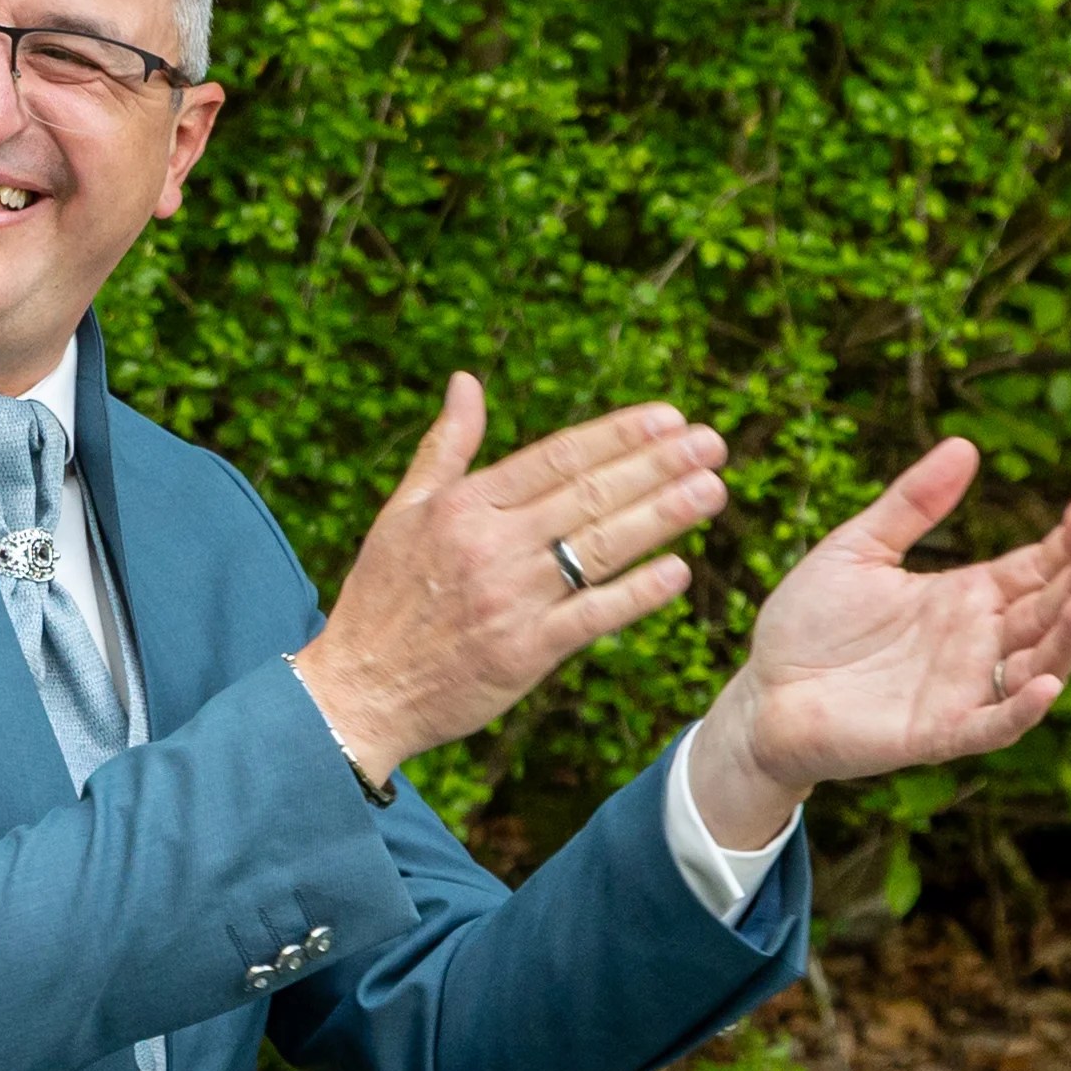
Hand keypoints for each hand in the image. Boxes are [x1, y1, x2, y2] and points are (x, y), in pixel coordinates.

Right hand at [286, 377, 726, 778]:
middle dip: (657, 466)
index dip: (617, 435)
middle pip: (588, 495)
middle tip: (712, 443)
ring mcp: (511, 600)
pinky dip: (637, 593)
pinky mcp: (526, 652)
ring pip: (601, 548)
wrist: (358, 689)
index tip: (668, 416)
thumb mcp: (403, 511)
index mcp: (463, 506)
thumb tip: (466, 381)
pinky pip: (593, 616)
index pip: (555, 457)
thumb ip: (445, 446)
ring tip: (711, 490)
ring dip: (663, 517)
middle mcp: (491, 545)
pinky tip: (679, 570)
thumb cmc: (382, 595)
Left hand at [690, 440, 1070, 851]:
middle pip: (1046, 611)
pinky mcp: (939, 732)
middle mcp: (976, 643)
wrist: (763, 692)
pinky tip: (1046, 683)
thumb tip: (966, 444)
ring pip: (1036, 666)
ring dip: (1067, 640)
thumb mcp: (858, 549)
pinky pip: (994, 724)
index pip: (1034, 567)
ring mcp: (963, 689)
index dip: (1065, 542)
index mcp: (964, 596)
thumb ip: (911, 504)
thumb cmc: (810, 623)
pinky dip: (1022, 708)